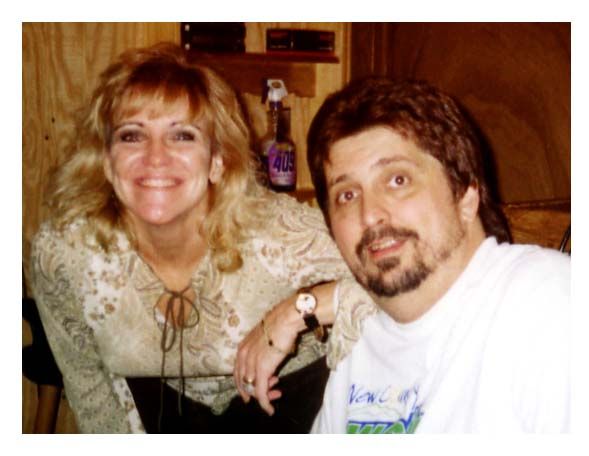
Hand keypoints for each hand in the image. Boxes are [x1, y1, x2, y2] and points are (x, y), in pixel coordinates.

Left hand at [234, 297, 300, 414]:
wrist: (286, 319)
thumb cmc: (280, 325)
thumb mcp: (265, 339)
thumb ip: (262, 351)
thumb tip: (270, 359)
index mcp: (242, 348)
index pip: (238, 371)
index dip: (244, 383)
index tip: (251, 392)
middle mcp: (243, 356)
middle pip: (243, 382)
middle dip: (254, 391)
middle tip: (268, 394)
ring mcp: (251, 364)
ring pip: (252, 389)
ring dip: (264, 396)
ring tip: (276, 395)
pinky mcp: (261, 371)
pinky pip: (261, 393)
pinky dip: (265, 403)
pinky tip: (270, 409)